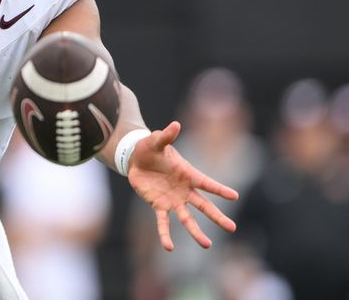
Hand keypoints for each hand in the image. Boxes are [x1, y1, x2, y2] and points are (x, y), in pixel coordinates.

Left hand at [128, 121, 238, 251]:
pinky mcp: (159, 205)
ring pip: (187, 219)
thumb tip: (175, 124)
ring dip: (196, 232)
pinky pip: (163, 222)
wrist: (137, 159)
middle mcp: (184, 190)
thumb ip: (166, 136)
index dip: (219, 189)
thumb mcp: (156, 141)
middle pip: (204, 206)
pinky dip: (165, 234)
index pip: (207, 183)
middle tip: (232, 228)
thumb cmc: (150, 148)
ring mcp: (173, 200)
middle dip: (217, 216)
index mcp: (188, 174)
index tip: (234, 196)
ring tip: (207, 245)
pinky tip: (168, 247)